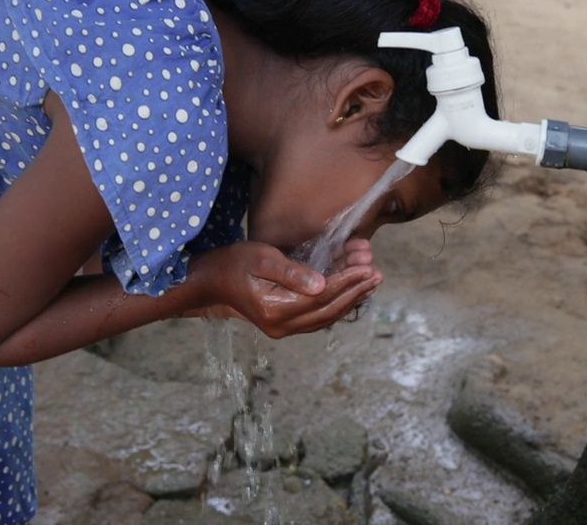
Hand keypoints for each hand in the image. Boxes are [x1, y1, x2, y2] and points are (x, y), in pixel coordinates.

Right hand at [189, 241, 382, 337]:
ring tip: (371, 282)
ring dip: (351, 299)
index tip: (367, 267)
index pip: (321, 297)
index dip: (346, 282)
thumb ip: (291, 272)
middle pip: (328, 310)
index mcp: (276, 309)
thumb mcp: (260, 258)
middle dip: (355, 291)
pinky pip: (318, 317)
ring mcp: (283, 328)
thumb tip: (322, 285)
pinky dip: (337, 303)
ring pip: (326, 316)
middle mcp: (282, 325)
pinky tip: (352, 291)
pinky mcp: (285, 323)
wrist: (209, 282)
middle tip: (378, 274)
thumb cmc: (232, 264)